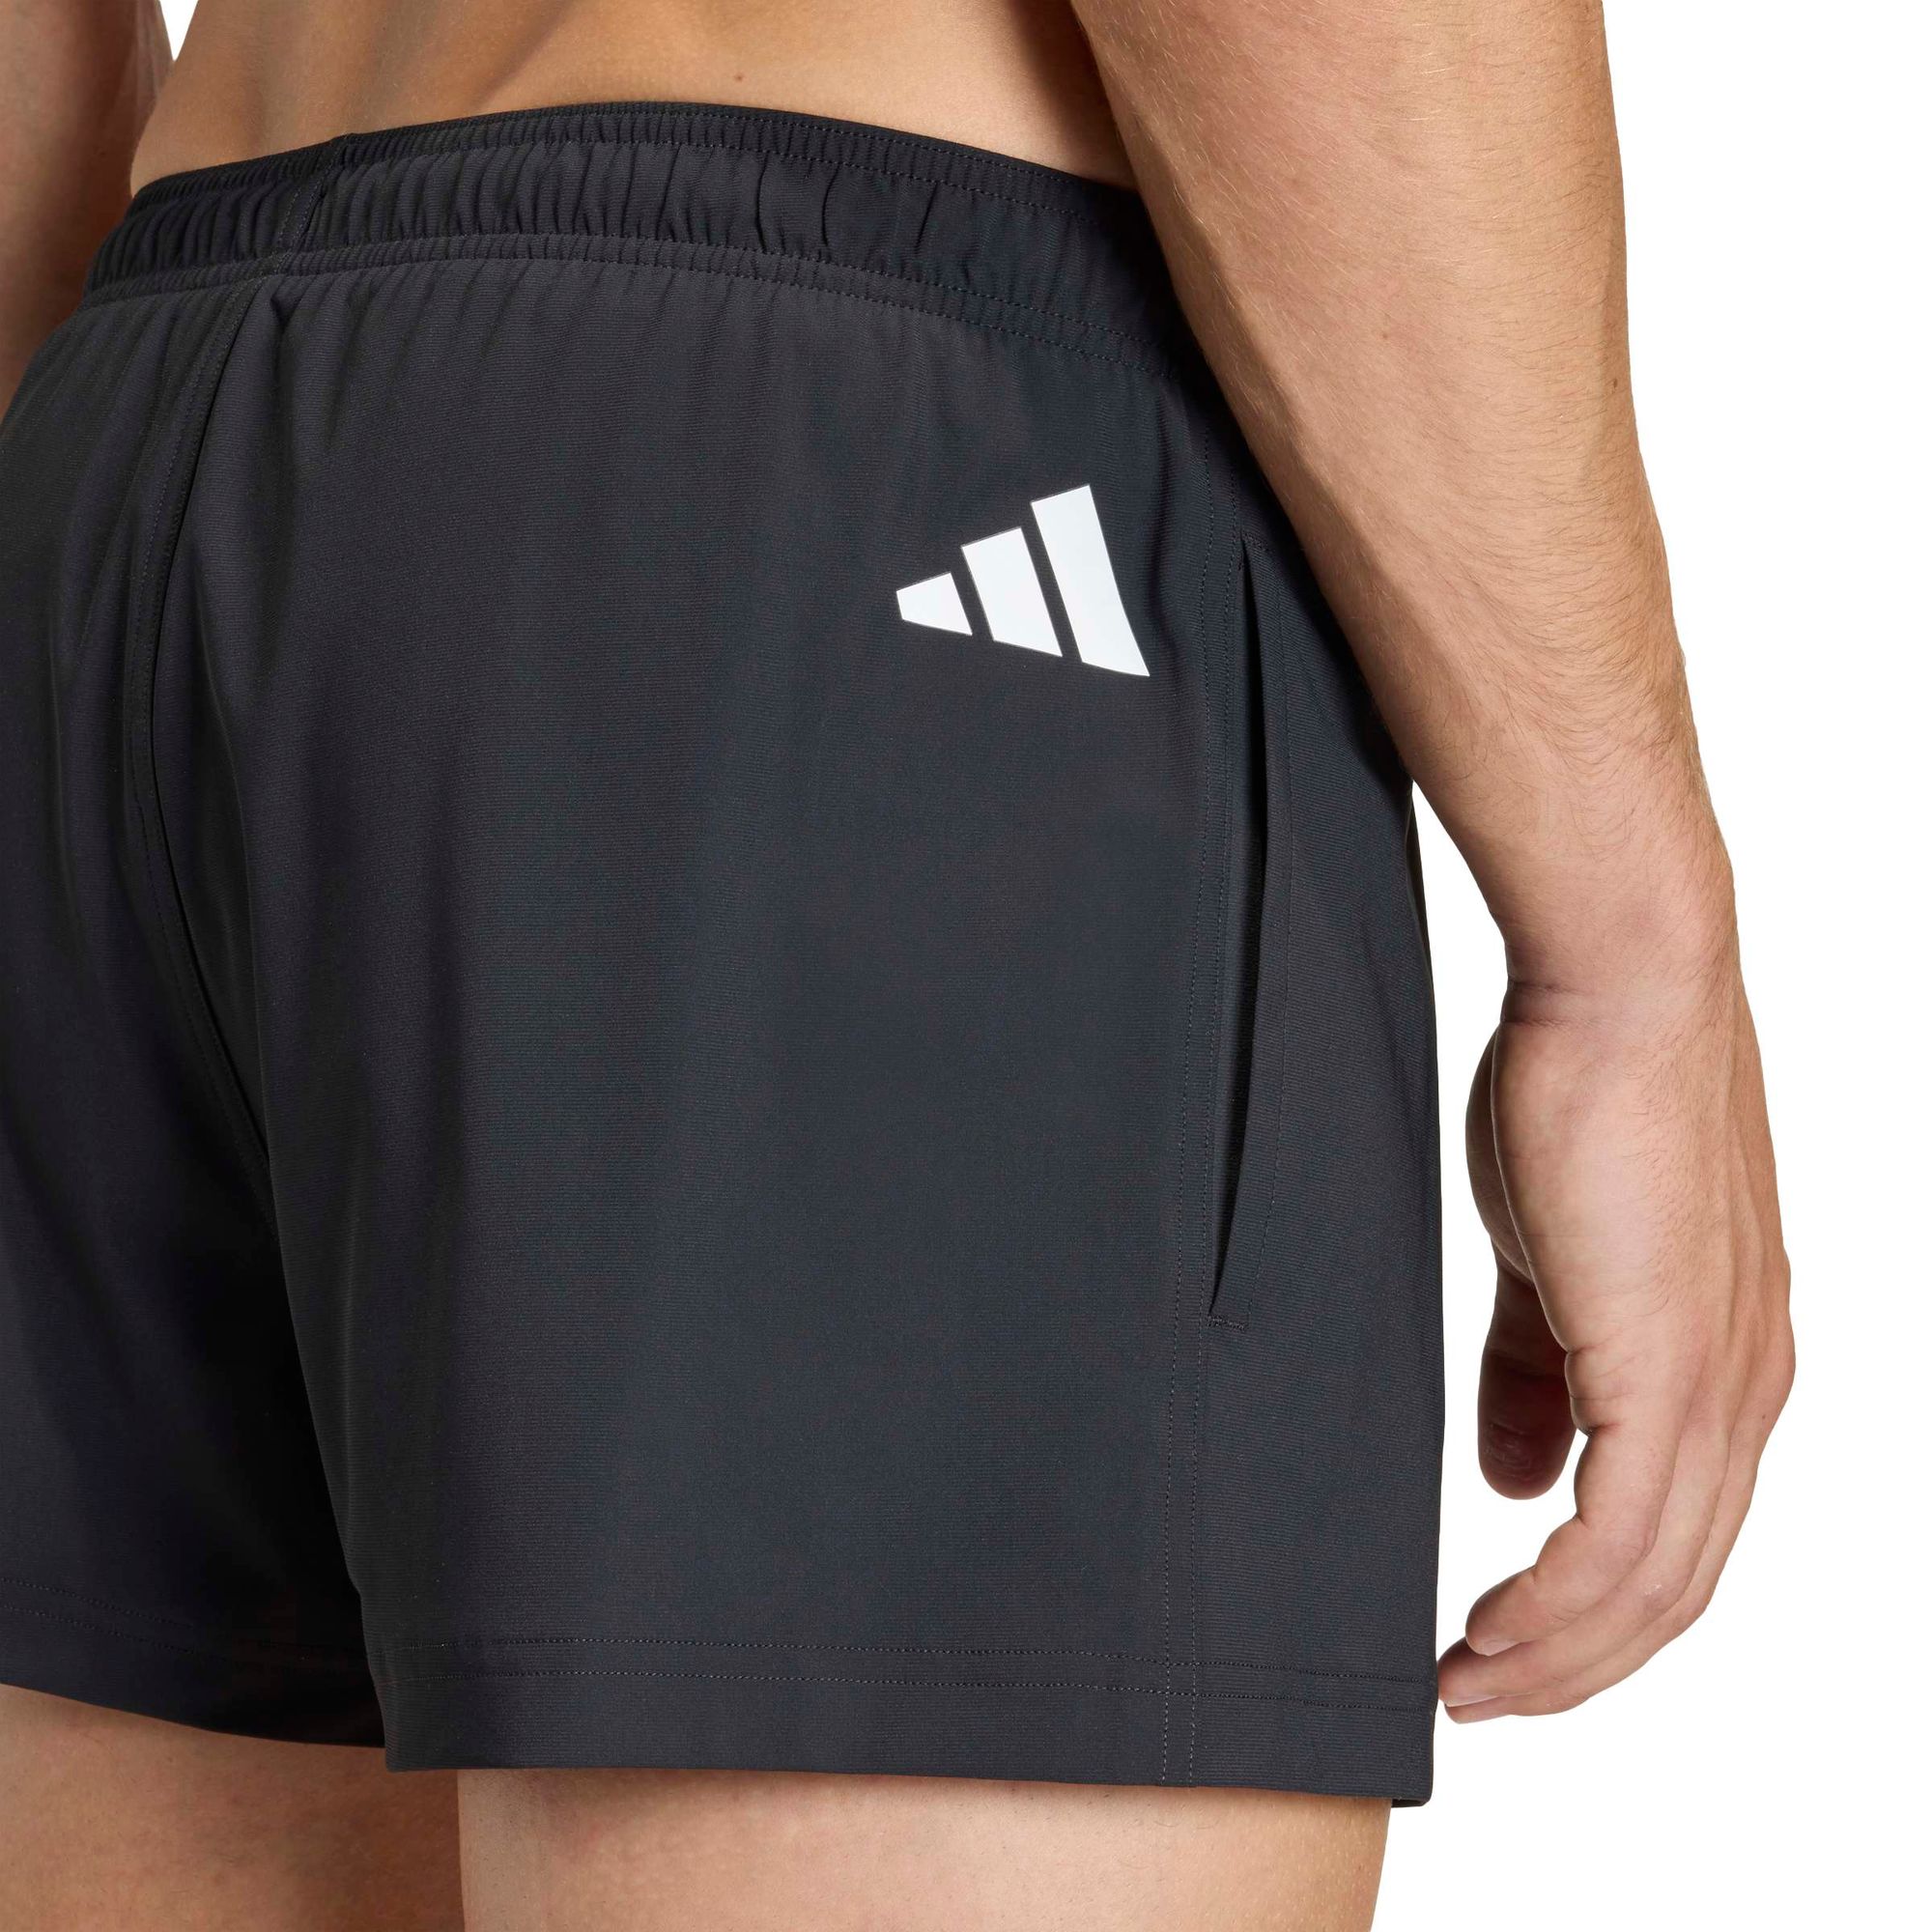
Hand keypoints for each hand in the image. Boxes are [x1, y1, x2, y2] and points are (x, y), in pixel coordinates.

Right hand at [1437, 952, 1792, 1720]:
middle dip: (1571, 1661)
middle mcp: (1744, 1392)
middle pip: (1673, 1587)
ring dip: (1555, 1650)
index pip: (1675, 1536)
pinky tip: (1495, 1625)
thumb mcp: (1548, 1259)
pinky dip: (1558, 1602)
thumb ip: (1535, 1373)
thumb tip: (1514, 1479)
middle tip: (1476, 1692)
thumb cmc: (1581, 1093)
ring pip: (1655, 1582)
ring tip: (1468, 1679)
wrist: (1625, 990)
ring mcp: (1720, 1386)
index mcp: (1725, 1364)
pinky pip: (1623, 1537)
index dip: (1590, 1614)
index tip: (1500, 1643)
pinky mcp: (1674, 1368)